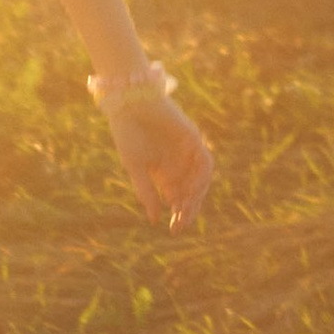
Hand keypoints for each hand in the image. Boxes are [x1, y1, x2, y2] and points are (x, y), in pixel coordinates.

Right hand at [108, 89, 214, 229]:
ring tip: (185, 210)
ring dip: (196, 196)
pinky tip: (192, 188)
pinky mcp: (193, 137)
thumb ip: (146, 191)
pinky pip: (205, 161)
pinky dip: (201, 176)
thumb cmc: (128, 133)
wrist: (129, 102)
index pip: (177, 199)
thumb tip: (155, 219)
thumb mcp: (136, 167)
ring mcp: (187, 151)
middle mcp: (178, 164)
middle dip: (187, 210)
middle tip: (180, 225)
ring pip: (200, 180)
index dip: (177, 215)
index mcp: (163, 172)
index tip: (172, 231)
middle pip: (191, 192)